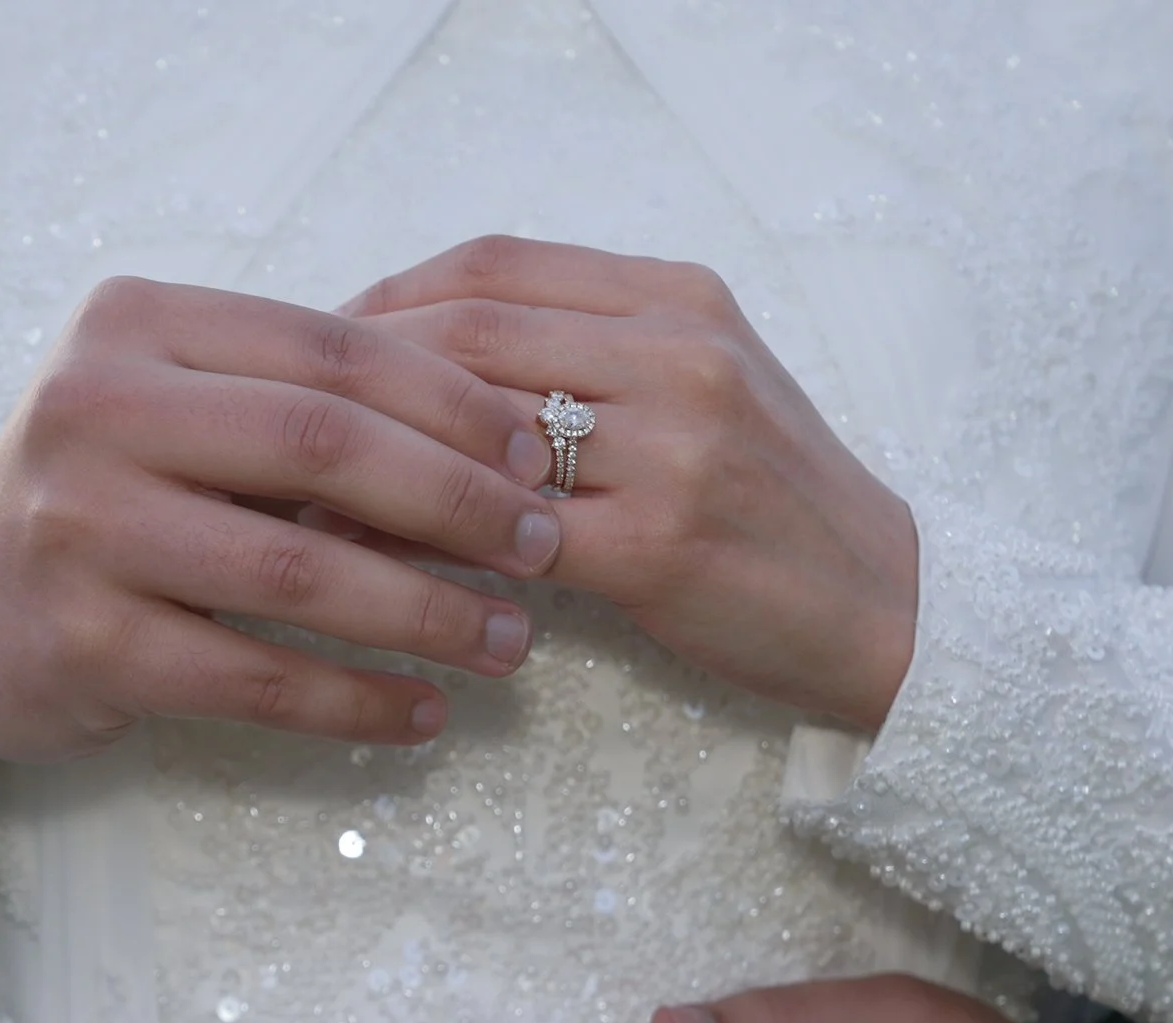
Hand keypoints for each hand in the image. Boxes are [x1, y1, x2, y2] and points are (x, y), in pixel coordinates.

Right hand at [0, 278, 567, 804]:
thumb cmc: (110, 500)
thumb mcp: (178, 412)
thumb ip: (296, 404)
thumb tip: (502, 438)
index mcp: (133, 325)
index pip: (328, 349)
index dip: (450, 402)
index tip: (536, 453)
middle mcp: (92, 409)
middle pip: (322, 446)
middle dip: (456, 501)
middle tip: (542, 548)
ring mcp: (80, 530)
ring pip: (298, 572)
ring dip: (426, 613)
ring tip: (510, 641)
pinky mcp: (85, 645)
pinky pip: (257, 678)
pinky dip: (356, 700)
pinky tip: (425, 712)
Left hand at [345, 235, 918, 730]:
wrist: (884, 608)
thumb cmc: (773, 506)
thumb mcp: (701, 389)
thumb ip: (589, 355)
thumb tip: (432, 356)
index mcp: (680, 300)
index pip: (496, 265)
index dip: (390, 298)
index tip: (321, 343)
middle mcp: (678, 354)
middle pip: (469, 330)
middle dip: (359, 376)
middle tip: (288, 423)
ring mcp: (673, 447)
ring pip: (474, 428)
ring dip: (373, 462)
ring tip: (303, 493)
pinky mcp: (659, 545)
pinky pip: (502, 532)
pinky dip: (423, 541)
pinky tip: (372, 563)